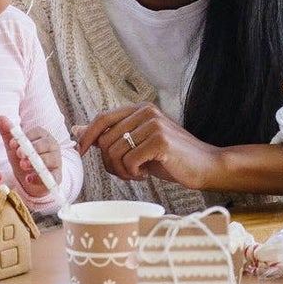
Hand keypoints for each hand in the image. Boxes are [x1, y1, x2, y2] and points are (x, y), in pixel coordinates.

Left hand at [0, 115, 61, 198]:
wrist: (31, 181)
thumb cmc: (25, 159)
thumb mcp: (14, 147)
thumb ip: (8, 133)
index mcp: (43, 137)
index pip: (38, 132)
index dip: (25, 137)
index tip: (12, 144)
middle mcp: (52, 147)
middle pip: (45, 144)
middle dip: (31, 148)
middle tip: (19, 154)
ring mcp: (56, 162)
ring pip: (50, 159)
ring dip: (35, 162)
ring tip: (23, 165)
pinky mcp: (56, 176)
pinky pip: (51, 176)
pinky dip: (39, 178)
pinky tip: (28, 179)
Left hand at [75, 103, 222, 191]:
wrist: (205, 166)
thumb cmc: (170, 158)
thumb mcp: (138, 144)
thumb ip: (111, 136)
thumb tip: (77, 129)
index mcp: (140, 109)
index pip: (102, 118)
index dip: (88, 136)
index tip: (82, 151)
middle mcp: (146, 111)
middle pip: (106, 140)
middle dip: (110, 163)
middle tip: (126, 172)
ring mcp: (154, 124)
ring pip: (115, 152)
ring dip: (122, 171)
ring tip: (137, 173)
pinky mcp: (160, 141)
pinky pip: (129, 161)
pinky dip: (133, 174)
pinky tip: (146, 173)